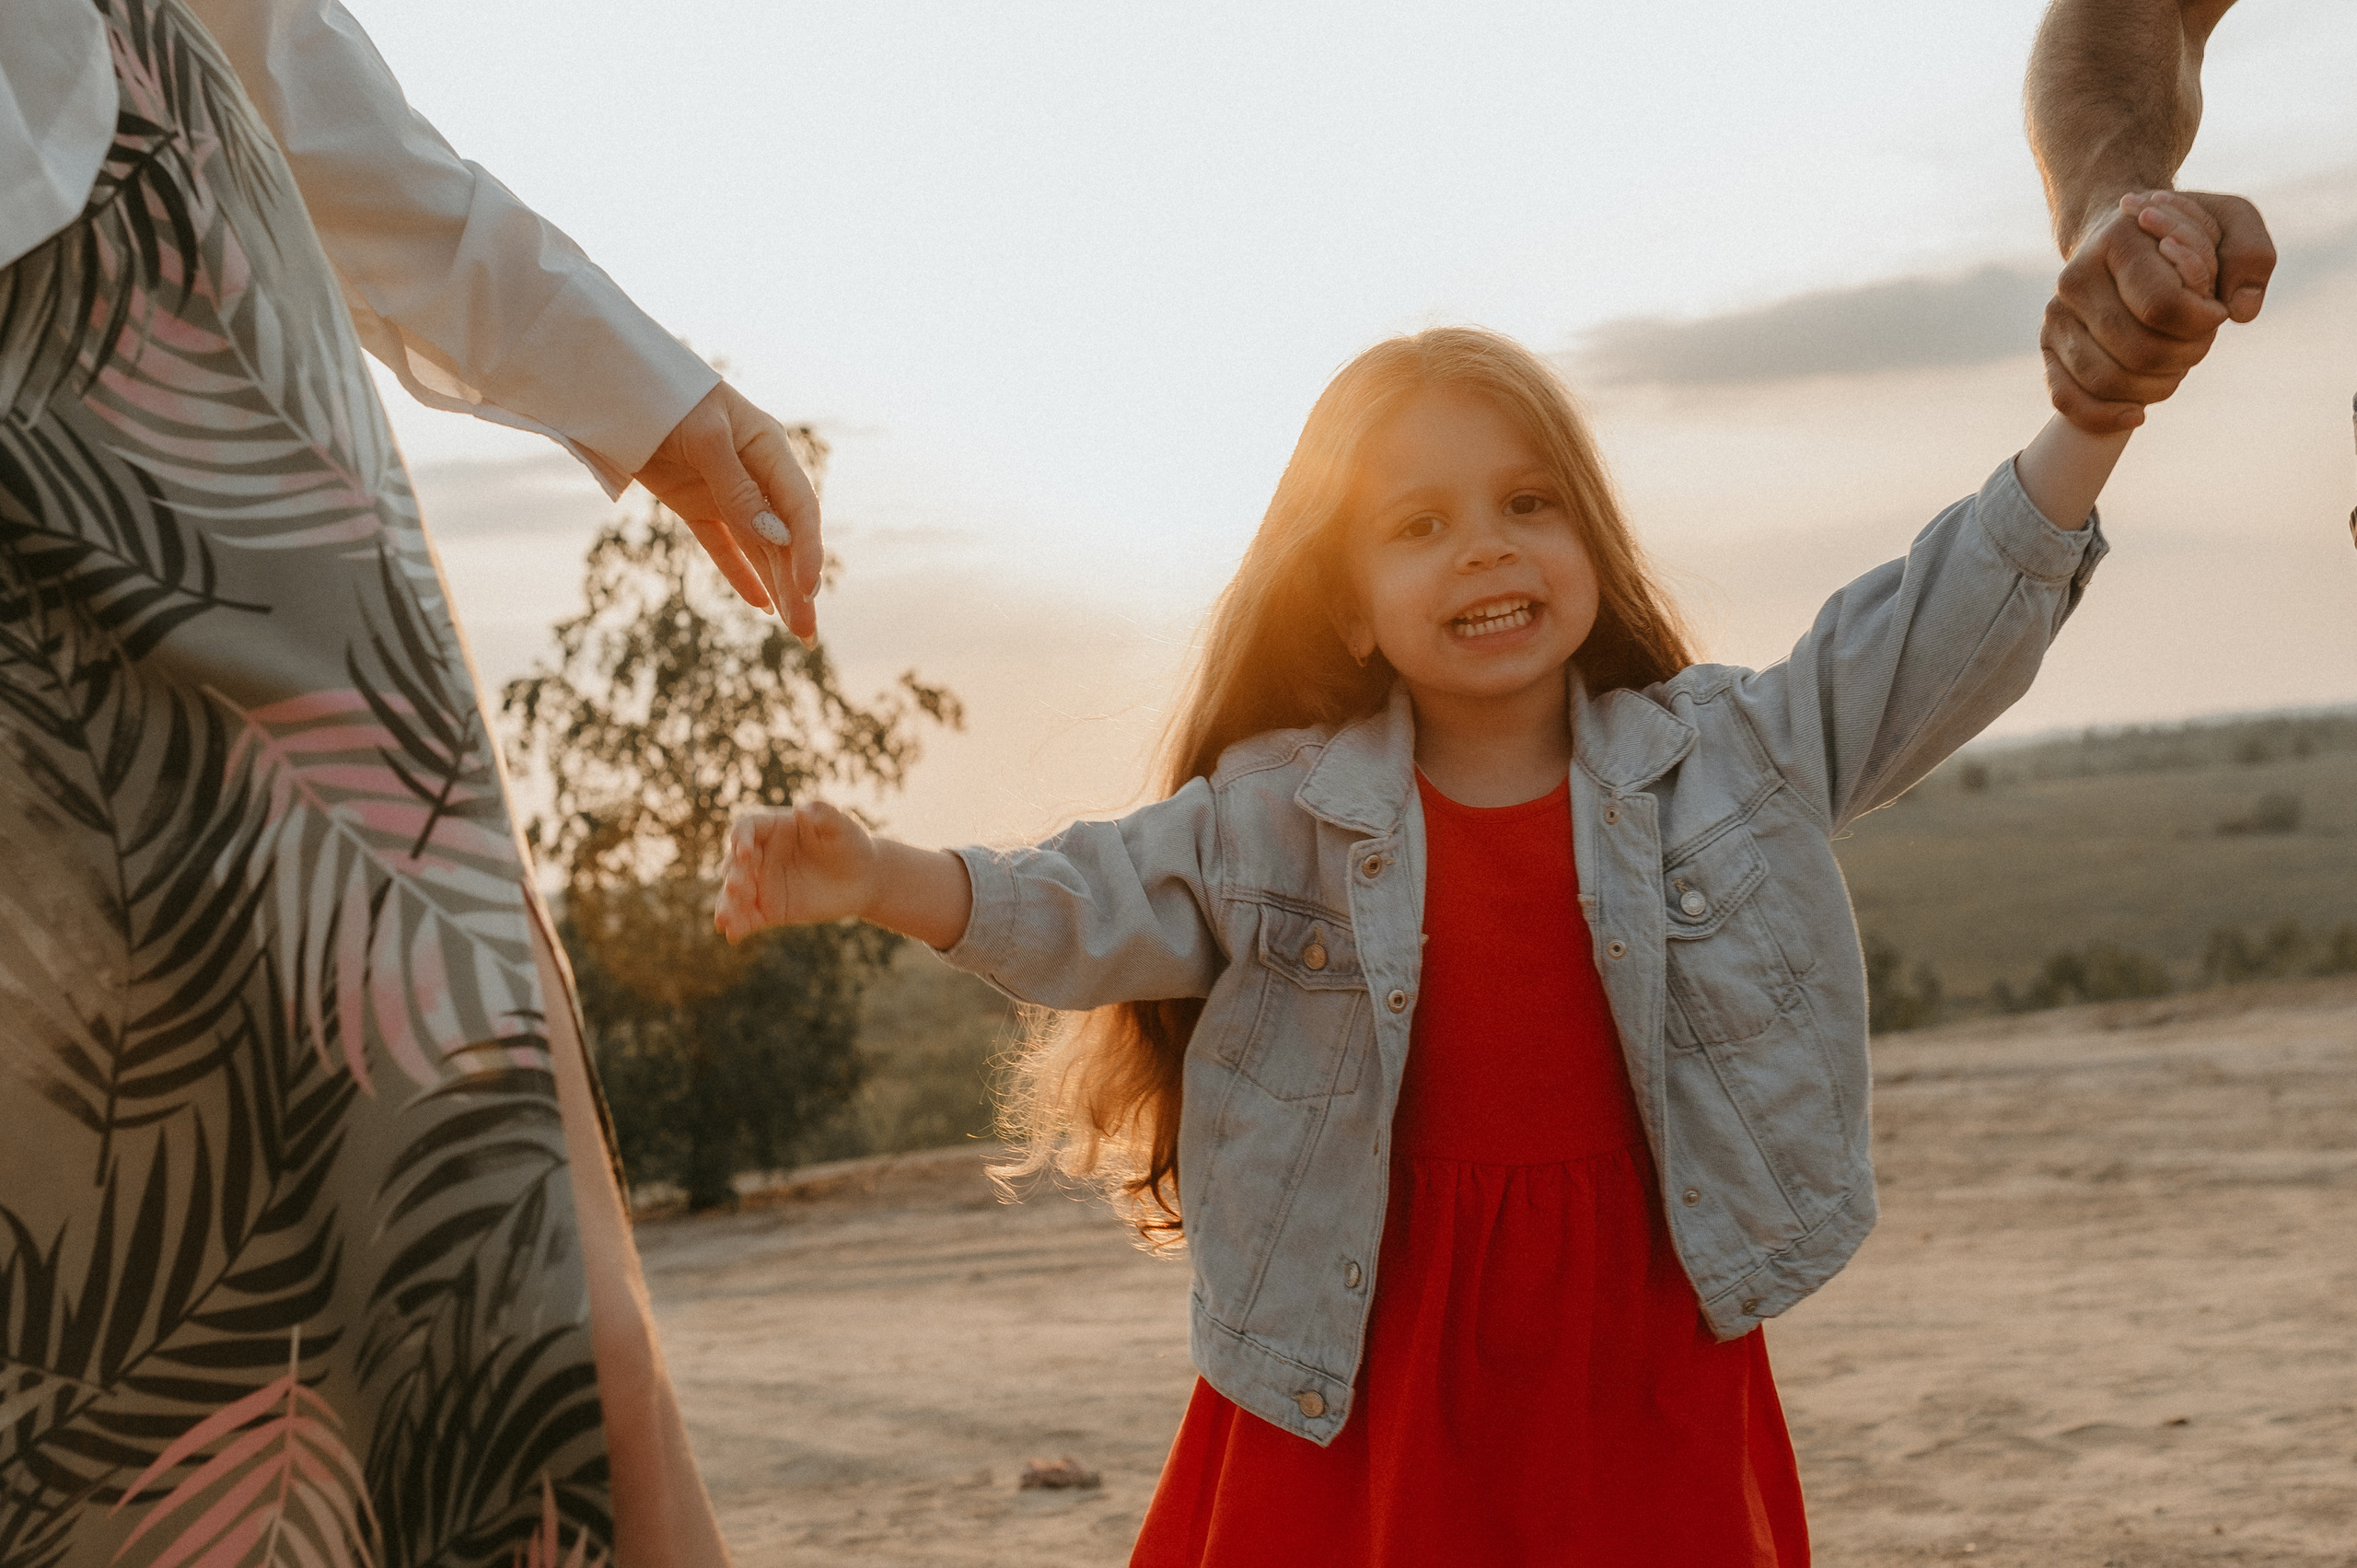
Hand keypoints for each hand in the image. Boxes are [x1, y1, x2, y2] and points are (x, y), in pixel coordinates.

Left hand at [635, 382, 824, 639]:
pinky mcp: (695, 503)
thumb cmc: (668, 399)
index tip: (807, 590)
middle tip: (807, 631)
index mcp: (769, 450)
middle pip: (784, 538)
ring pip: (759, 548)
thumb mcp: (705, 439)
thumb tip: (774, 537)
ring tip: (795, 629)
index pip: (798, 509)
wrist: (616, 385)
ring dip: (777, 586)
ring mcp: (725, 491)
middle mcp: (755, 474)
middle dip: (797, 585)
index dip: (807, 551)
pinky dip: (741, 573)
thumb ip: (738, 488)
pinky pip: (723, 545)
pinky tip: (761, 605)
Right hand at [714, 803, 878, 941]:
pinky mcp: (769, 910)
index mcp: (773, 828)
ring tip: (724, 919)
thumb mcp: (843, 826)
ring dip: (726, 904)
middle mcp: (761, 855)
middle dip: (733, 874)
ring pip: (734, 894)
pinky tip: (733, 934)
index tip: (744, 852)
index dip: (740, 837)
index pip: (745, 827)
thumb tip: (801, 810)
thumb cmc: (851, 844)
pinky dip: (738, 925)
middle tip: (738, 885)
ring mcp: (762, 884)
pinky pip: (748, 917)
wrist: (864, 879)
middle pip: (734, 862)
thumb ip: (823, 814)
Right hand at [2042, 189, 2275, 433]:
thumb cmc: (2183, 234)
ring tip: (2176, 367)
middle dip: (2185, 357)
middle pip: (2138, 350)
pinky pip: (2066, 399)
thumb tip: (2240, 311)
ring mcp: (2056, 315)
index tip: (2217, 314)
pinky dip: (2104, 416)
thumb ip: (2251, 255)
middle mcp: (2076, 277)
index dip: (2201, 323)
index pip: (2162, 305)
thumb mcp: (2230, 222)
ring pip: (2106, 380)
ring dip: (2155, 387)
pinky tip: (2136, 414)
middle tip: (2202, 342)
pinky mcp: (2048, 346)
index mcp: (2118, 240)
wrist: (2120, 237)